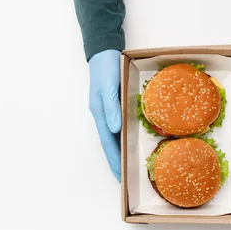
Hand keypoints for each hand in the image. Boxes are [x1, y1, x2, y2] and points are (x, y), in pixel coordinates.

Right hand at [88, 49, 121, 181]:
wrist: (104, 50)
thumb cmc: (105, 67)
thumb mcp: (109, 86)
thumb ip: (112, 108)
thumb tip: (115, 129)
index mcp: (100, 114)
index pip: (108, 143)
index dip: (114, 160)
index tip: (120, 176)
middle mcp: (103, 116)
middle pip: (110, 144)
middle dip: (116, 162)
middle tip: (124, 179)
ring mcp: (108, 111)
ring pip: (114, 137)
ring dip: (120, 152)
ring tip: (127, 167)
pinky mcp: (115, 105)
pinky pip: (120, 127)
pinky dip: (124, 138)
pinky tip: (129, 143)